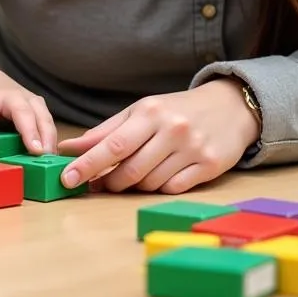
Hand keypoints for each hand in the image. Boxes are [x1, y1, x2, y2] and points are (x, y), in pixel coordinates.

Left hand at [0, 64, 57, 158]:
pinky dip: (52, 139)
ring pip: (41, 116)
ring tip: (48, 157)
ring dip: (47, 136)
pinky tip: (52, 156)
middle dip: (29, 131)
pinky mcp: (40, 105)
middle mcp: (11, 96)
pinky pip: (49, 122)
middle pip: (22, 112)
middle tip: (35, 151)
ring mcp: (28, 99)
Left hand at [56, 79, 259, 193]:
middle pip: (131, 170)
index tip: (67, 178)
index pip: (113, 145)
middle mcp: (172, 130)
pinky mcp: (211, 167)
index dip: (88, 164)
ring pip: (150, 183)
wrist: (230, 107)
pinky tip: (161, 175)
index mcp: (150, 113)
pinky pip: (173, 189)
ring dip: (135, 185)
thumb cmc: (176, 110)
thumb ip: (106, 131)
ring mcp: (193, 149)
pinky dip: (160, 188)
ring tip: (134, 175)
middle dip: (110, 182)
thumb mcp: (141, 111)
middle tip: (101, 183)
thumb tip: (70, 148)